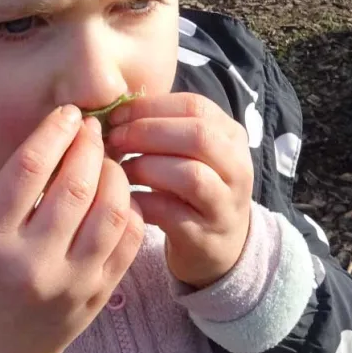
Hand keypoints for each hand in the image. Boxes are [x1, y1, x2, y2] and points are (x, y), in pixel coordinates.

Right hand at [0, 106, 143, 352]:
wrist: (0, 348)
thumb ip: (16, 186)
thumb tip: (63, 133)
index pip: (28, 170)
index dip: (54, 132)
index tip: (68, 114)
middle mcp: (32, 262)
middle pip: (75, 186)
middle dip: (89, 147)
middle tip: (93, 130)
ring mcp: (72, 281)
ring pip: (111, 210)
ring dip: (115, 175)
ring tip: (106, 162)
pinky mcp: (100, 292)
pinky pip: (129, 239)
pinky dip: (129, 209)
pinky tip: (118, 197)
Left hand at [105, 93, 252, 288]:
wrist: (218, 246)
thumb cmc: (191, 190)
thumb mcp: (188, 152)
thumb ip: (163, 128)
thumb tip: (114, 112)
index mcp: (230, 136)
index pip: (194, 106)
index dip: (150, 107)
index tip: (116, 115)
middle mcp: (237, 167)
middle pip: (197, 136)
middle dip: (147, 133)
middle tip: (114, 140)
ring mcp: (225, 203)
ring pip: (190, 175)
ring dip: (145, 168)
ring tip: (121, 171)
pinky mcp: (205, 235)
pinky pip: (170, 212)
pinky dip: (141, 202)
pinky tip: (125, 199)